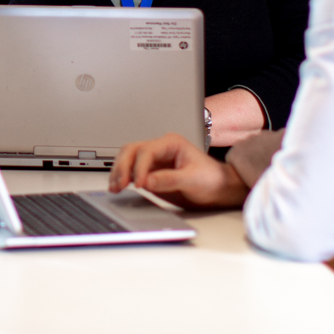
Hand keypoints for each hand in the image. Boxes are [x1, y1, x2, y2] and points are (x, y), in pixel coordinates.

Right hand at [107, 131, 249, 209]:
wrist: (219, 190)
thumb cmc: (212, 180)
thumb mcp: (193, 179)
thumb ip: (170, 179)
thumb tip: (147, 181)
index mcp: (171, 143)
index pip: (147, 151)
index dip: (139, 167)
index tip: (139, 184)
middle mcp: (160, 149)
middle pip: (131, 150)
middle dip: (122, 167)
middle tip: (120, 184)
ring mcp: (153, 161)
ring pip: (127, 158)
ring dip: (118, 171)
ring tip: (115, 186)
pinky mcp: (150, 173)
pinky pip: (130, 171)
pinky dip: (122, 178)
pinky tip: (118, 187)